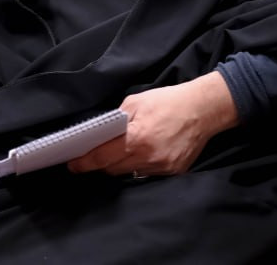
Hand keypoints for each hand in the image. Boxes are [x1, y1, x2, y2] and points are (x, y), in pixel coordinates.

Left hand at [66, 72, 238, 176]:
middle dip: (100, 163)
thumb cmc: (168, 101)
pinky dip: (138, 166)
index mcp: (136, 138)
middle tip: (91, 155)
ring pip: (129, 173)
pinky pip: (146, 174)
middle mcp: (148, 157)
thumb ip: (117, 119)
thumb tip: (101, 132)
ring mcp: (161, 168)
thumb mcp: (136, 102)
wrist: (203, 110)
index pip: (102, 157)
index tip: (72, 165)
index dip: (84, 163)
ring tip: (116, 152)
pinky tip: (139, 154)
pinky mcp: (172, 172)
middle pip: (112, 169)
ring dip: (119, 165)